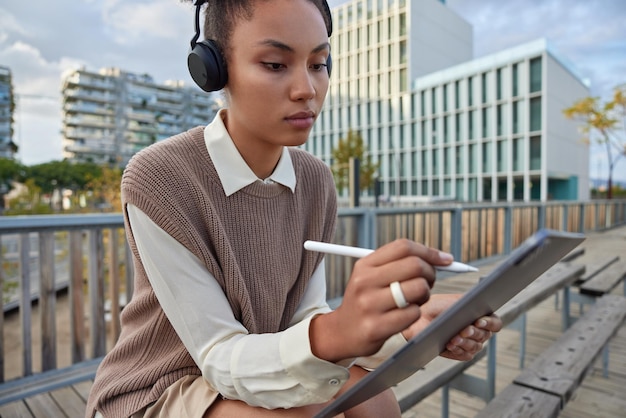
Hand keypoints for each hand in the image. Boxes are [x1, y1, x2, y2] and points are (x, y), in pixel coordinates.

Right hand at [310, 239, 453, 362]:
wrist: (342, 332)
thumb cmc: (366, 301)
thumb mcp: (371, 276)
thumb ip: (399, 264)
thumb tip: (442, 258)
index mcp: (365, 265)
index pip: (403, 246)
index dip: (429, 251)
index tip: (445, 260)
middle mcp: (365, 282)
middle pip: (414, 265)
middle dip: (430, 273)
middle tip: (428, 282)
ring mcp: (369, 305)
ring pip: (418, 288)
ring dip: (425, 295)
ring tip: (416, 300)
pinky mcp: (376, 327)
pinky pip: (413, 314)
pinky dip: (416, 313)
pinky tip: (405, 316)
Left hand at [401, 294, 502, 360]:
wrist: (420, 317)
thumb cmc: (437, 306)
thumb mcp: (455, 300)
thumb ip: (471, 303)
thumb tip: (482, 310)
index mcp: (480, 317)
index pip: (495, 323)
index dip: (490, 323)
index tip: (479, 321)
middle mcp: (478, 332)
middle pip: (485, 336)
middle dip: (474, 333)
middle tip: (464, 329)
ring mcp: (469, 343)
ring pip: (476, 346)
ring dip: (465, 342)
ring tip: (454, 338)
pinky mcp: (459, 353)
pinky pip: (465, 355)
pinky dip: (458, 350)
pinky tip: (450, 345)